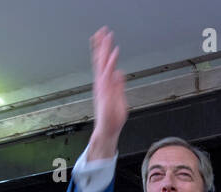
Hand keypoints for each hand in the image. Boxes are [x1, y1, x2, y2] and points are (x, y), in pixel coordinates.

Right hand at [87, 27, 125, 158]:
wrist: (108, 130)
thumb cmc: (112, 118)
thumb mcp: (119, 98)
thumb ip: (119, 85)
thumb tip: (119, 73)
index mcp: (104, 84)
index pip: (103, 63)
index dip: (103, 50)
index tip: (104, 37)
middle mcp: (102, 83)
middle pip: (100, 60)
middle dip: (102, 45)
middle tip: (103, 31)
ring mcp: (102, 87)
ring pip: (102, 64)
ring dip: (104, 50)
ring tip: (106, 37)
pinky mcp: (105, 92)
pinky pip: (108, 75)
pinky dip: (111, 64)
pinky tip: (114, 55)